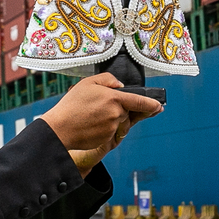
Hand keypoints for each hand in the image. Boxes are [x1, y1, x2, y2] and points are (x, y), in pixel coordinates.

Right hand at [42, 72, 160, 156]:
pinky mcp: (107, 139)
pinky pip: (111, 132)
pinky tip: (90, 125)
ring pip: (118, 122)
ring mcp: (113, 128)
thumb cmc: (71, 105)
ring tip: (91, 116)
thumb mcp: (88, 83)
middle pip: (126, 112)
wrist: (60, 129)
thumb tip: (120, 86)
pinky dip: (104, 128)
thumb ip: (107, 80)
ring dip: (110, 119)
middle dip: (118, 110)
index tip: (159, 106)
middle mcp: (117, 114)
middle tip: (98, 109)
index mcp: (114, 98)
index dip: (152, 105)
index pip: (140, 102)